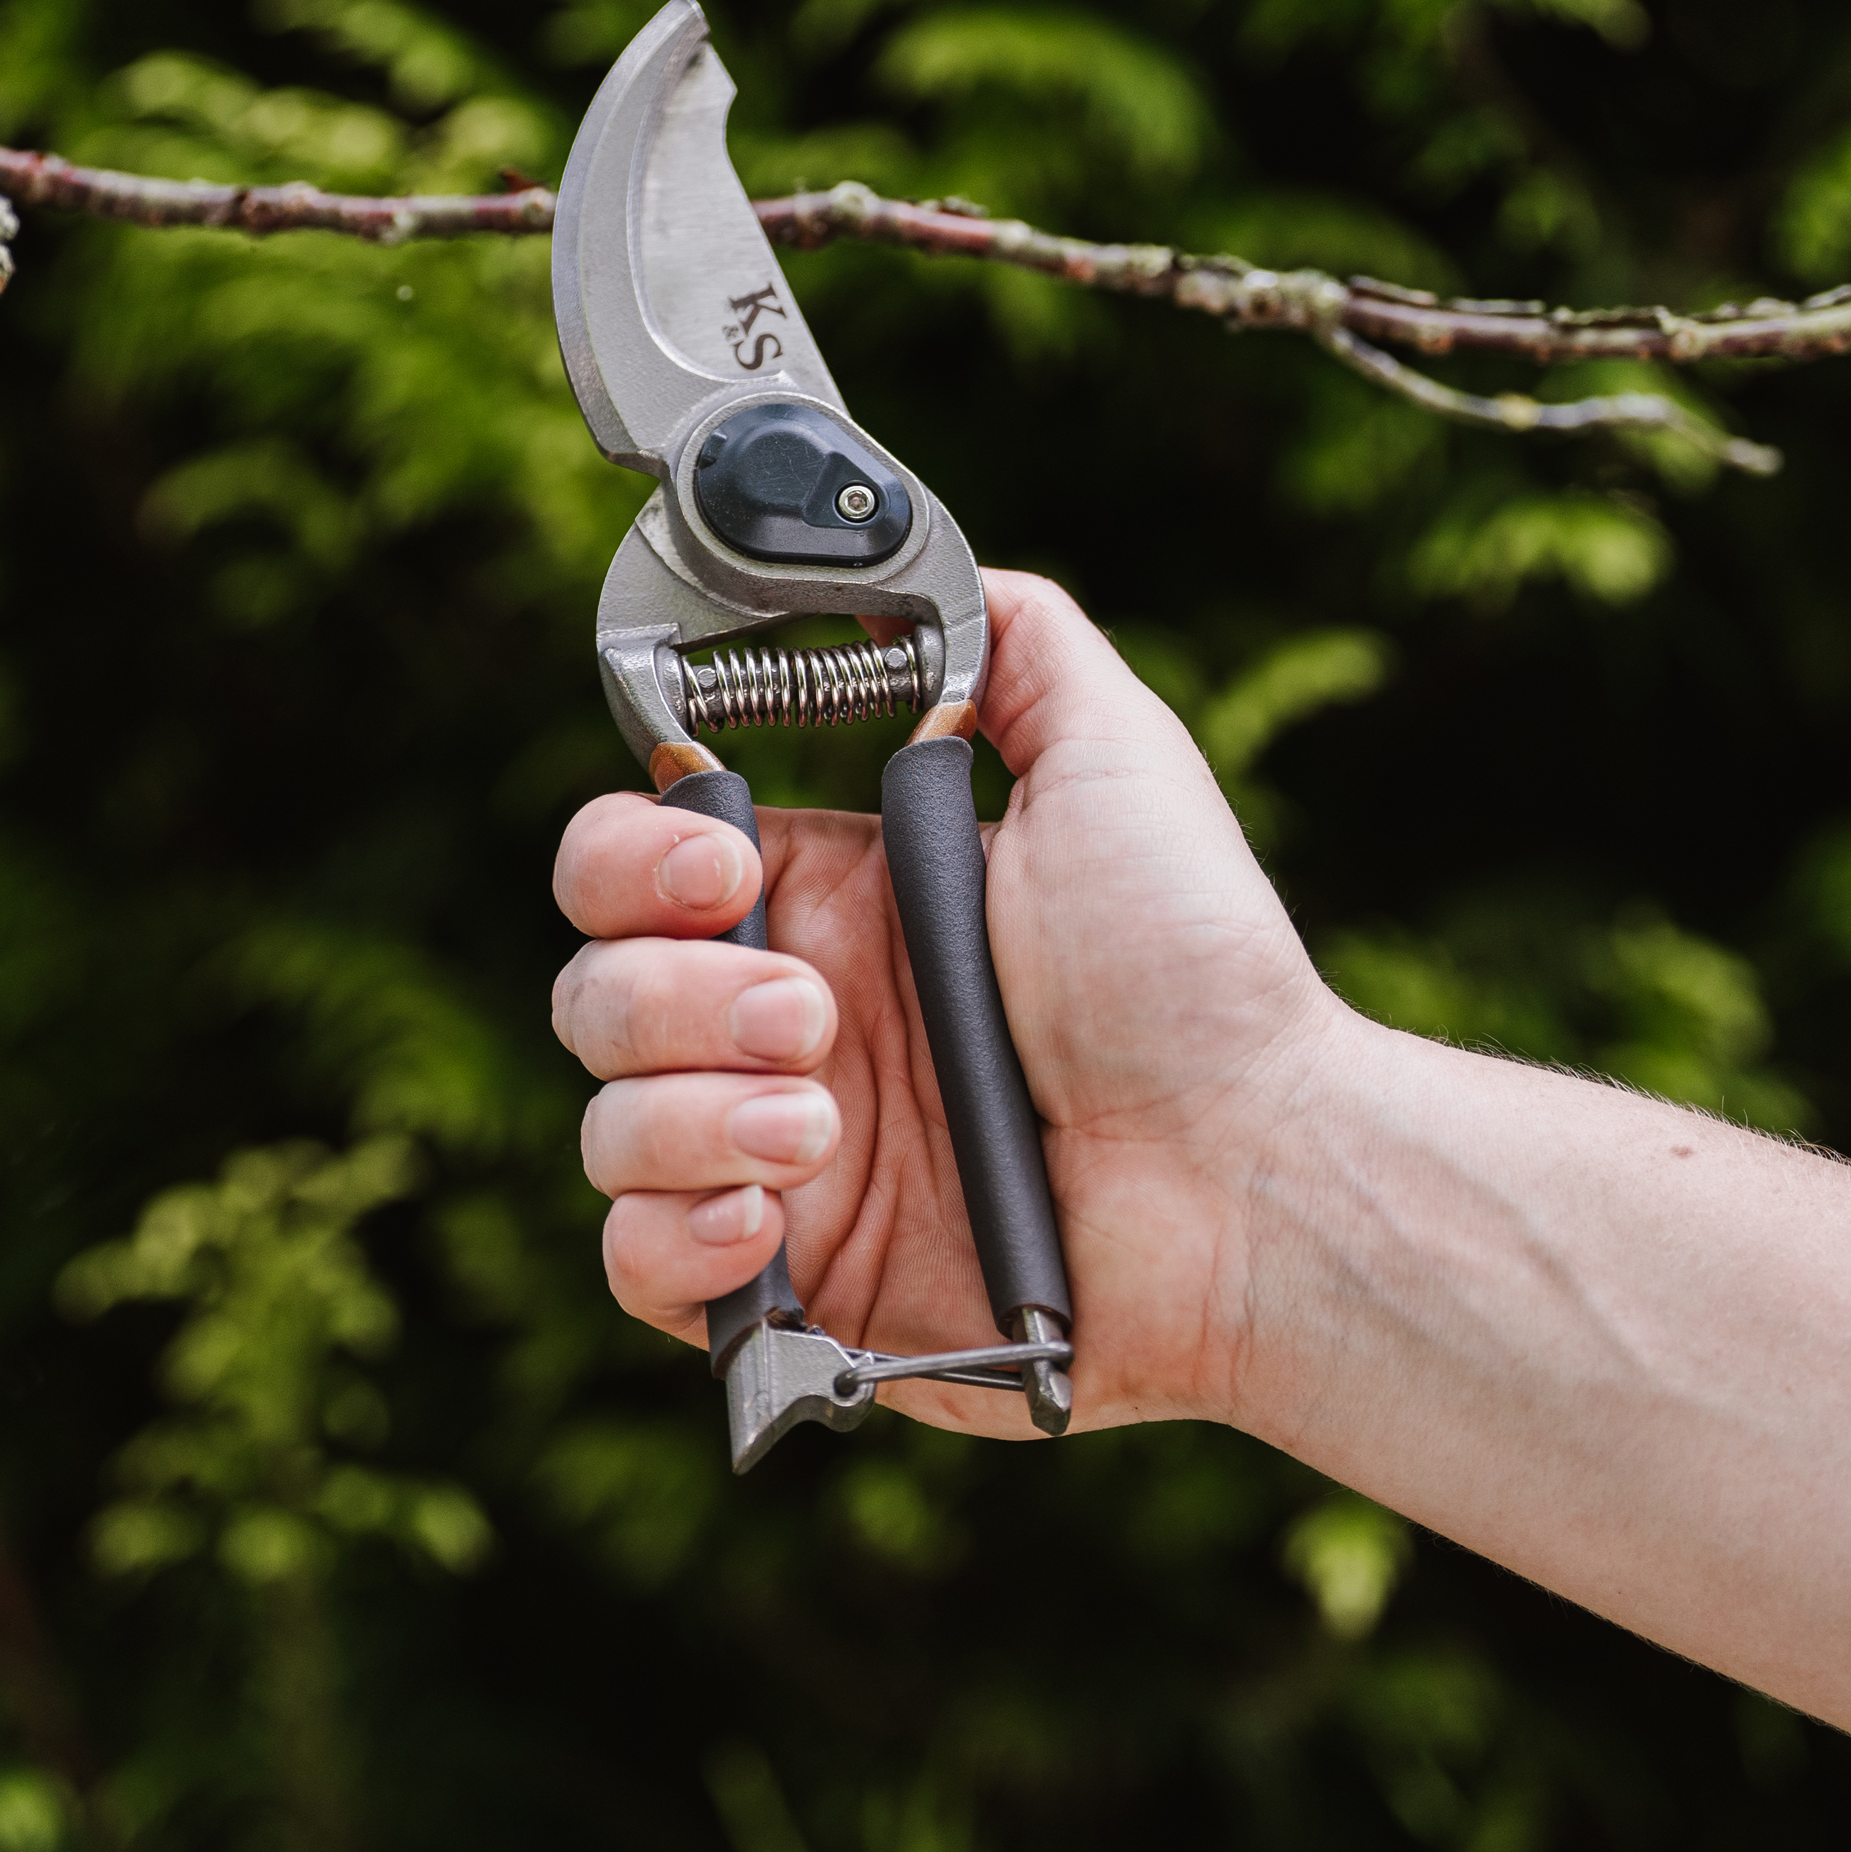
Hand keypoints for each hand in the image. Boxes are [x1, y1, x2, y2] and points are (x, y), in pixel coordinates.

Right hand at [548, 569, 1349, 1433]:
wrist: (1255, 1178)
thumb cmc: (1200, 979)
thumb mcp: (1118, 761)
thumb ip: (1013, 643)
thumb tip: (910, 564)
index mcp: (836, 903)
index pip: (635, 860)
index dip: (636, 858)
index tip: (729, 868)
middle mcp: (789, 1027)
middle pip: (595, 989)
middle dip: (674, 995)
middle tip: (814, 1014)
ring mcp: (780, 1160)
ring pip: (605, 1125)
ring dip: (688, 1113)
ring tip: (821, 1124)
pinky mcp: (793, 1287)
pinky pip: (638, 1264)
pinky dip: (675, 1237)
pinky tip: (773, 1215)